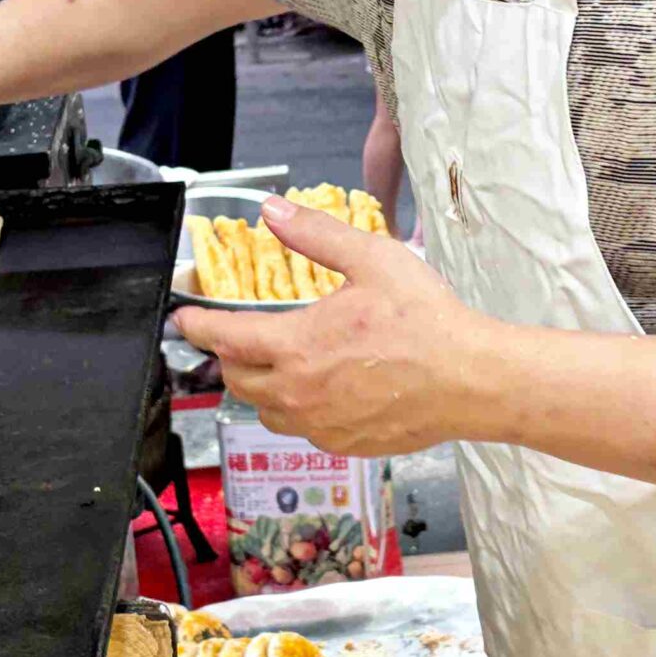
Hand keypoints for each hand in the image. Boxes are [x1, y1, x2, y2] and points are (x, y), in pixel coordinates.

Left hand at [173, 198, 500, 455]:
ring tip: (277, 364)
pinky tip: (319, 390)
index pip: (225, 339)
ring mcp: (320, 425)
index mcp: (297, 347)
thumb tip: (273, 211)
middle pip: (238, 379)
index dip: (197, 327)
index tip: (184, 320)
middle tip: (237, 336)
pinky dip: (297, 409)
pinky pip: (302, 430)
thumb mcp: (372, 260)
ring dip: (261, 386)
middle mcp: (299, 393)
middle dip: (229, 355)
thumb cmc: (428, 322)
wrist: (471, 380)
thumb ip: (316, 236)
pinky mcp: (343, 444)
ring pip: (266, 410)